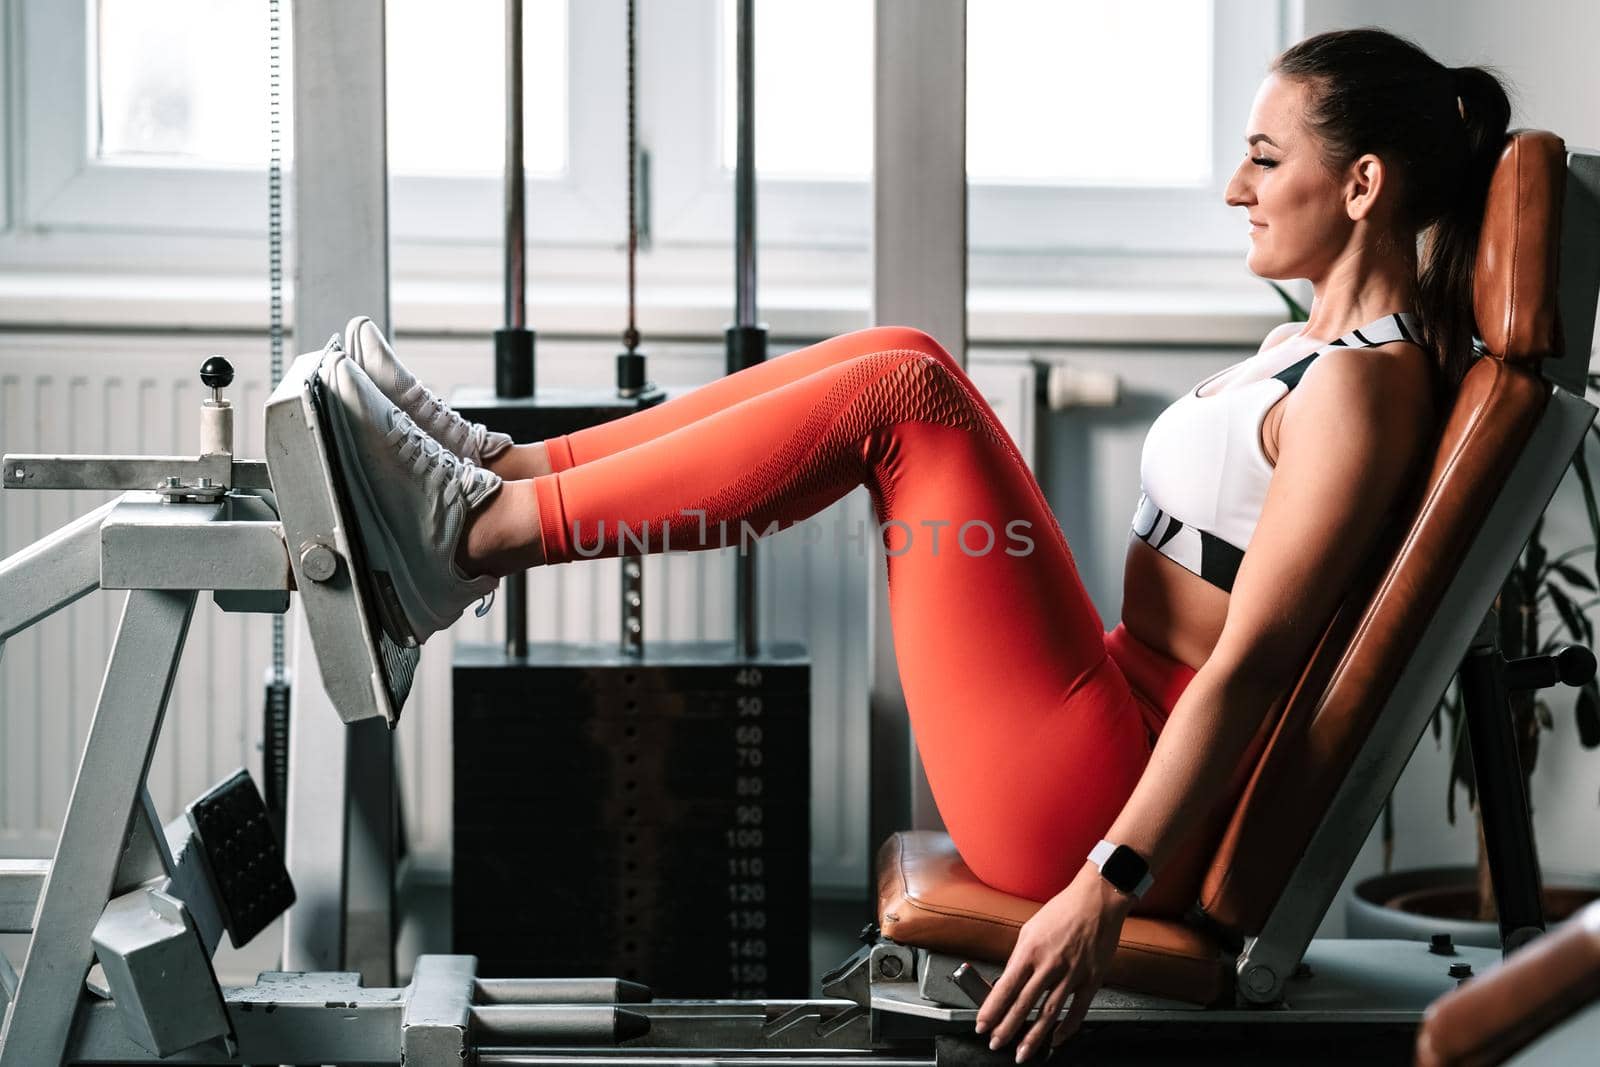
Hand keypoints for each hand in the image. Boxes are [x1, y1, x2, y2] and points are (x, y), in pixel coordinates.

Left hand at [973, 863, 1132, 1060]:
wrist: (1096, 900)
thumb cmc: (1062, 911)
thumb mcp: (1030, 930)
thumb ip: (1019, 958)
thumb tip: (1006, 982)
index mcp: (1030, 950)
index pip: (1005, 987)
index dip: (991, 1010)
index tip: (982, 1024)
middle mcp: (1049, 964)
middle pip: (1024, 1004)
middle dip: (1007, 1028)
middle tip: (995, 1043)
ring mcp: (1072, 973)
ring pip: (1049, 1013)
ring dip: (1034, 1036)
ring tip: (1023, 1052)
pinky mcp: (1092, 979)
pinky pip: (1078, 1010)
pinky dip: (1067, 1029)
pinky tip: (1056, 1040)